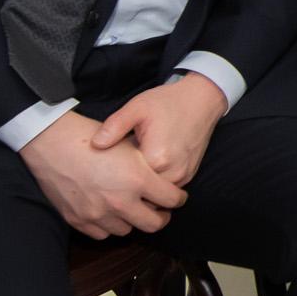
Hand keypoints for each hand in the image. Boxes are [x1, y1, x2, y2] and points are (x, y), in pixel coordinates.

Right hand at [21, 111, 188, 238]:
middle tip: (160, 210)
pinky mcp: (78, 220)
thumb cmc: (89, 137)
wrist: (50, 142)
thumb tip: (165, 179)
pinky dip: (108, 225)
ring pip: (127, 230)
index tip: (177, 197)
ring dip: (131, 221)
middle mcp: (120, 201)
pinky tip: (108, 213)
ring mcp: (98, 213)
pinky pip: (102, 234)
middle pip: (154, 224)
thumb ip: (148, 165)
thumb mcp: (127, 143)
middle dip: (161, 217)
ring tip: (131, 208)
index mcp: (137, 178)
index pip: (172, 199)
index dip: (178, 198)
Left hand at [89, 71, 227, 186]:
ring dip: (143, 189)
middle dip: (128, 188)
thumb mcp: (136, 108)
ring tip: (129, 173)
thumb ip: (113, 127)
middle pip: (142, 194)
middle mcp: (173, 173)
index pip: (128, 183)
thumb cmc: (167, 102)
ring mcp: (183, 176)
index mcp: (157, 159)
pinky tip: (145, 169)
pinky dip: (155, 184)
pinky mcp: (189, 175)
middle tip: (113, 176)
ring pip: (156, 196)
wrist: (201, 99)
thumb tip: (95, 144)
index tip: (104, 171)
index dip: (113, 179)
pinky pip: (167, 189)